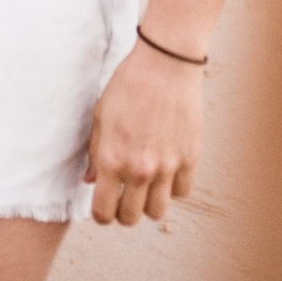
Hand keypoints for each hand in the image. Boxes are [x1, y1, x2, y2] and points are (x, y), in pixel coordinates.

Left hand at [84, 41, 202, 224]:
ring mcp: (167, 166)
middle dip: (123, 211)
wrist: (164, 62)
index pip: (104, 212)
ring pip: (157, 213)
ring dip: (148, 203)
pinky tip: (165, 169)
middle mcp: (140, 168)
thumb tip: (91, 180)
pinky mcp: (190, 158)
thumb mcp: (101, 115)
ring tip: (144, 185)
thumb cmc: (128, 84)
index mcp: (112, 158)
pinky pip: (181, 193)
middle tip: (122, 195)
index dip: (101, 213)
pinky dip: (172, 187)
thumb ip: (95, 151)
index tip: (103, 204)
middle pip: (130, 218)